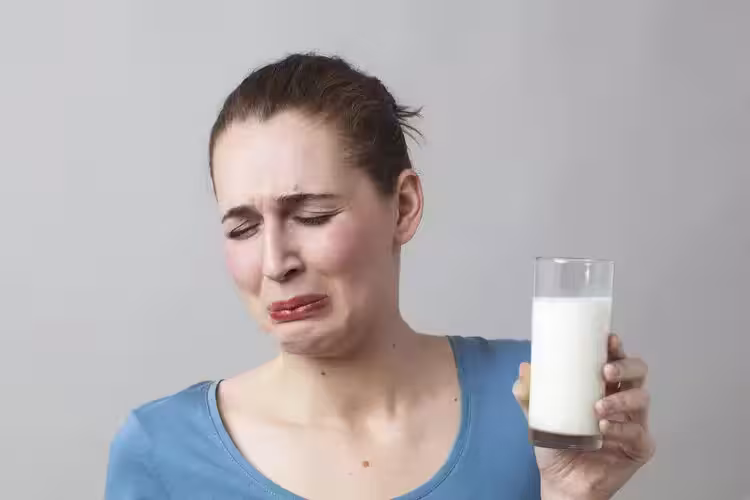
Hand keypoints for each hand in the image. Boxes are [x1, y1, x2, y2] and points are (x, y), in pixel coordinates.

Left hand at [513, 334, 654, 499]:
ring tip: (598, 407)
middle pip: (638, 372)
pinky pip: (638, 433)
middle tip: (606, 371)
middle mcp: (623, 400)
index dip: (616, 347)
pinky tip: (604, 430)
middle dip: (625, 367)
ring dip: (620, 399)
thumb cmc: (555, 445)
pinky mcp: (640, 447)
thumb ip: (529, 394)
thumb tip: (524, 368)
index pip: (616, 359)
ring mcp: (633, 422)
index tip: (609, 339)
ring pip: (642, 398)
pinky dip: (621, 428)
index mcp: (603, 386)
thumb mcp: (537, 416)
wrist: (561, 482)